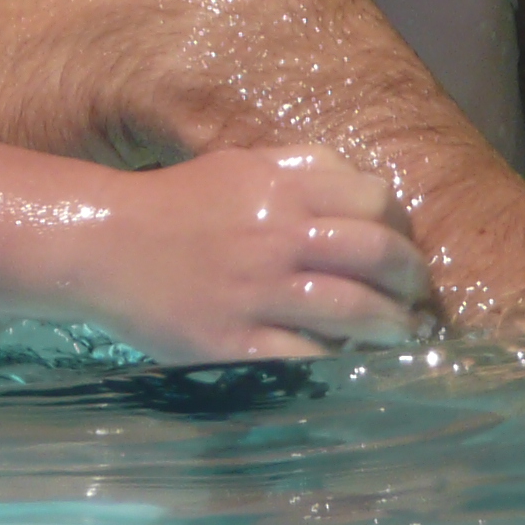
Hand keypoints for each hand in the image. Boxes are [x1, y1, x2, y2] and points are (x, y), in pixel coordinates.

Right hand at [85, 148, 433, 362]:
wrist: (105, 244)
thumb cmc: (180, 203)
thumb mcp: (243, 165)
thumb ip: (305, 167)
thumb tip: (366, 188)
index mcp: (282, 187)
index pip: (374, 200)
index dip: (401, 226)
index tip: (405, 248)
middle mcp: (277, 236)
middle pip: (374, 255)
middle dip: (411, 280)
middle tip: (419, 298)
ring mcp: (256, 292)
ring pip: (351, 310)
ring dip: (390, 326)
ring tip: (402, 334)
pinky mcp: (233, 341)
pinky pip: (306, 355)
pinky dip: (337, 359)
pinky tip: (348, 359)